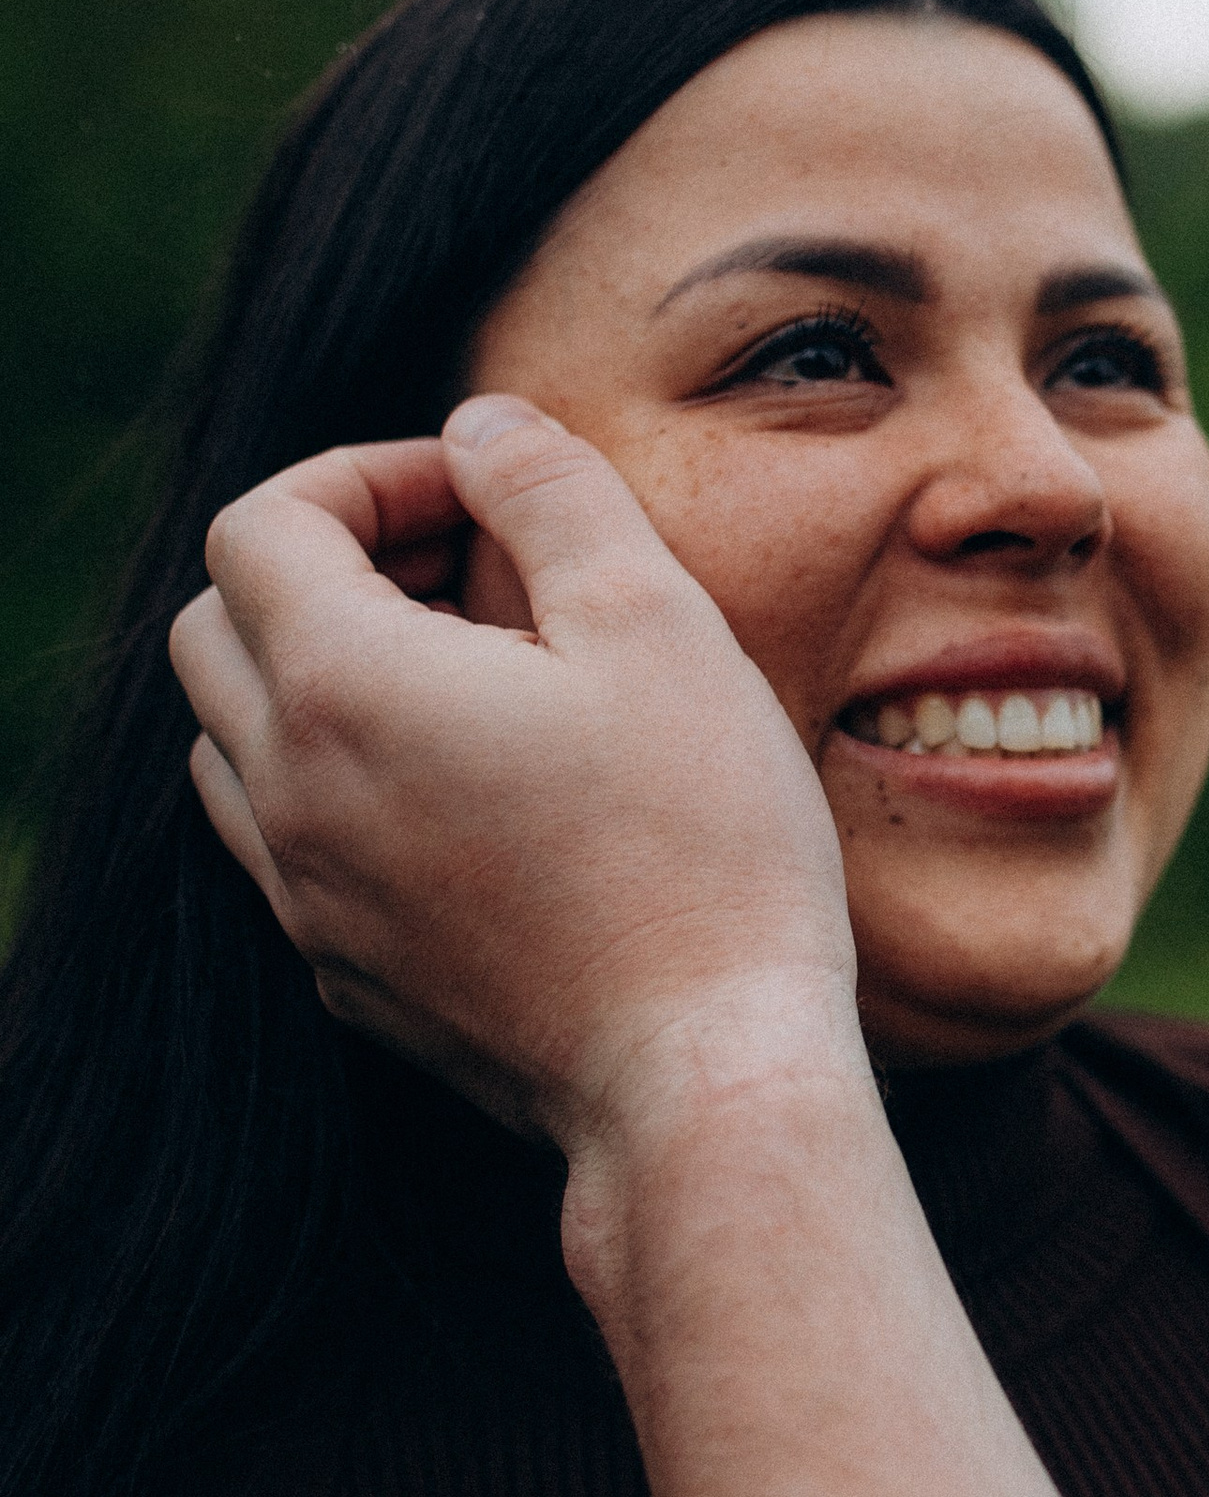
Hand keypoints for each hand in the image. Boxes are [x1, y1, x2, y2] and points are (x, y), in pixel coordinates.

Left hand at [170, 396, 864, 1170]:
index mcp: (344, 685)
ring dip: (320, 677)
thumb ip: (551, 490)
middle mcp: (289, 792)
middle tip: (472, 574)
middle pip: (218, 624)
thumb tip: (481, 424)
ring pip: (233, 743)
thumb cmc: (701, 844)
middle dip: (328, 566)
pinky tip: (476, 796)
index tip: (480, 496)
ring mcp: (306, 897)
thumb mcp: (656, 621)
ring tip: (470, 681)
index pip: (263, 522)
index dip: (367, 475)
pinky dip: (343, 784)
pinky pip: (288, 847)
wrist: (702, 1072)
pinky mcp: (347, 973)